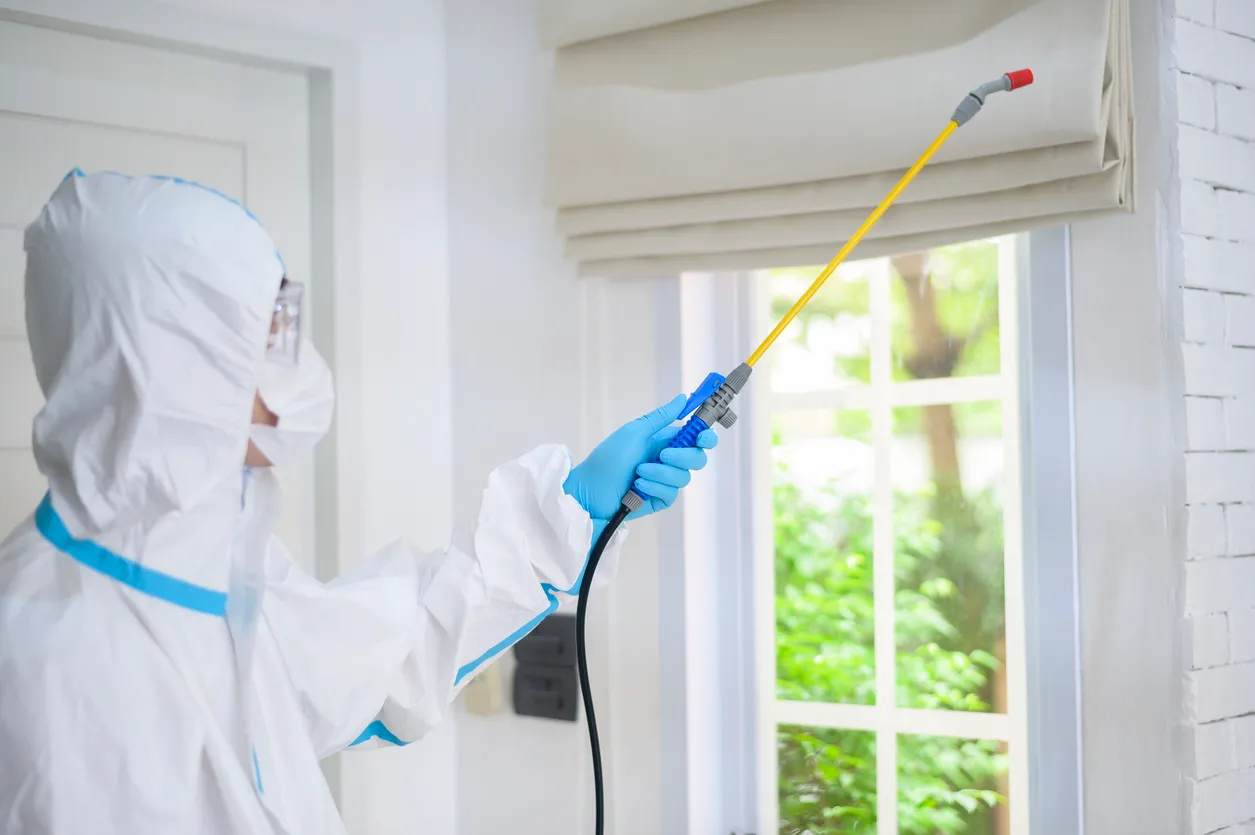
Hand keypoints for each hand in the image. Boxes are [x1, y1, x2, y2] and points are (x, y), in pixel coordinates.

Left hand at [564, 394, 718, 520]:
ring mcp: (664, 481)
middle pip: (697, 458)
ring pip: (683, 477)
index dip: (706, 436)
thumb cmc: (608, 457)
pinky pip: (671, 493)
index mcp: (665, 441)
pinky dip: (655, 487)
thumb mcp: (635, 432)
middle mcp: (668, 460)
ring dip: (661, 473)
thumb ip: (662, 417)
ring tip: (638, 472)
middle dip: (683, 456)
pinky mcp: (660, 499)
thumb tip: (683, 398)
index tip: (703, 437)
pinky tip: (638, 487)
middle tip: (662, 455)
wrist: (590, 489)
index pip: (696, 437)